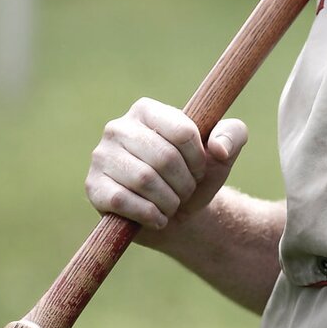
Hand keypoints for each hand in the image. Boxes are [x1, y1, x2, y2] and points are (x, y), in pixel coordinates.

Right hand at [85, 98, 248, 245]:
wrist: (176, 214)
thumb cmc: (195, 176)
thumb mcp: (223, 154)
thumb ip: (234, 135)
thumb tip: (218, 148)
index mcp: (147, 110)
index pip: (183, 132)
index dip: (199, 159)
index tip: (199, 170)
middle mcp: (118, 127)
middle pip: (165, 158)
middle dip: (185, 183)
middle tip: (185, 191)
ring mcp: (101, 156)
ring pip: (144, 180)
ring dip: (169, 201)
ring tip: (172, 203)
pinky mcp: (93, 186)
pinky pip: (123, 200)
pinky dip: (150, 214)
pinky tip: (157, 217)